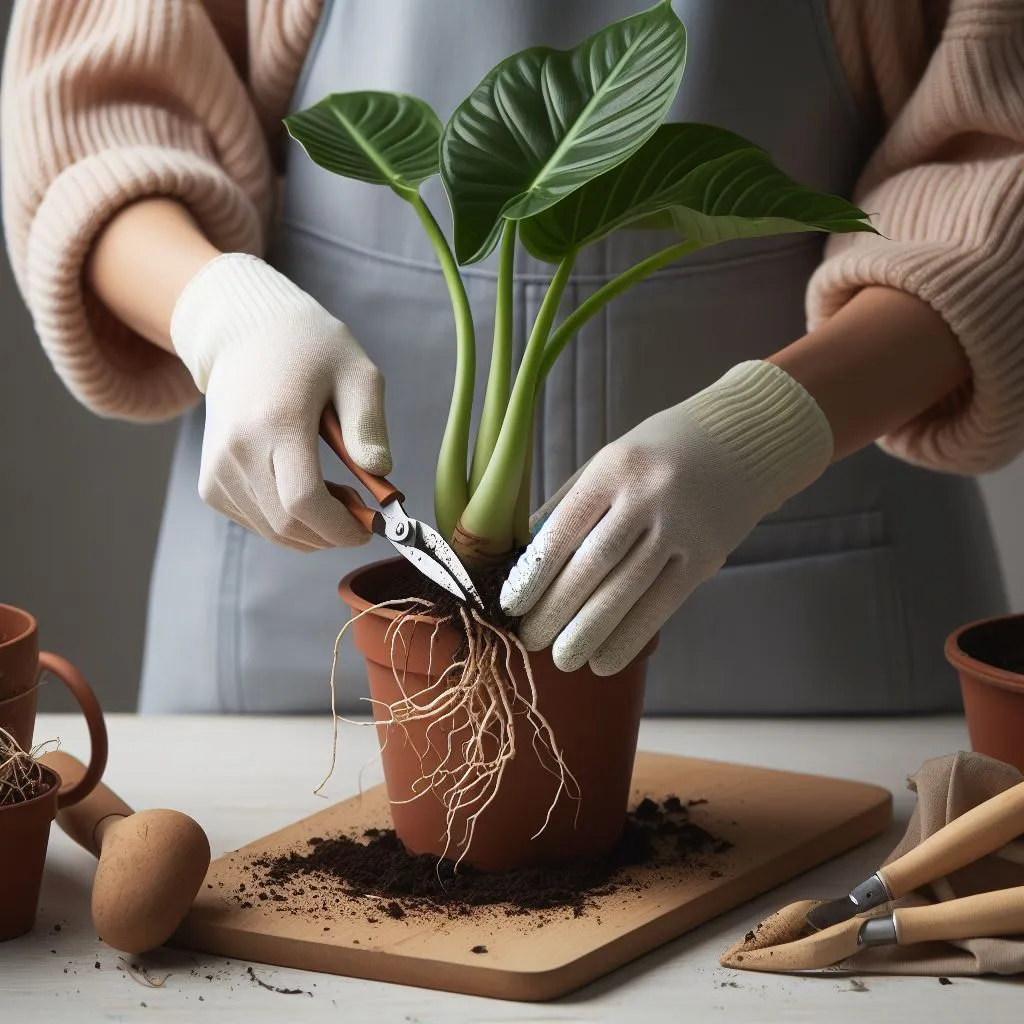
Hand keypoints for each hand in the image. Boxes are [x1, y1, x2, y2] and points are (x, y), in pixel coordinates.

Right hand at [170, 253, 390, 549]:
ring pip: (272, 530)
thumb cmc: (309, 350)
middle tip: (362, 513)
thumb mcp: (356, 373)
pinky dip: (286, 522)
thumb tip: (381, 473)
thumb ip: (369, 426)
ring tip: (336, 494)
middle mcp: (238, 449)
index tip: (370, 526)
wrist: (245, 334)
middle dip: (332, 533)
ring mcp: (219, 467)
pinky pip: (255, 522)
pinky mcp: (211, 480)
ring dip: (312, 530)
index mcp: (277, 422)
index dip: (341, 526)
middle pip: (287, 524)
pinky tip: (305, 493)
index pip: (303, 501)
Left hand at [499, 361, 832, 674]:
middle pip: (591, 565)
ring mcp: (681, 528)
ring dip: (588, 633)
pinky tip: (604, 661)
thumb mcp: (610, 461)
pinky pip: (662, 605)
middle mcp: (647, 496)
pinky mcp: (707, 557)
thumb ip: (568, 505)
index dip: (534, 573)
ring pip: (626, 591)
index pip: (564, 529)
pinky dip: (630, 638)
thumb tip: (522, 556)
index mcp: (614, 467)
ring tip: (562, 660)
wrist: (744, 441)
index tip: (510, 606)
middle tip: (528, 641)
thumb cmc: (660, 452)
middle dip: (555, 611)